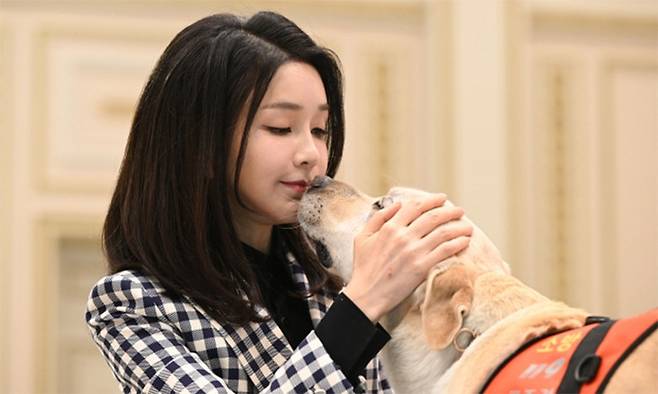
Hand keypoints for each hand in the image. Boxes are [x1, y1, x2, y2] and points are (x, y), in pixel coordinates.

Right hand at [343, 194, 472, 321]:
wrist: (367, 295)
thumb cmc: (363, 267)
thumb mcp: (362, 237)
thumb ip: (378, 218)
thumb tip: (396, 204)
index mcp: (389, 227)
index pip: (415, 207)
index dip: (431, 200)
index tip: (442, 198)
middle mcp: (403, 236)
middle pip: (433, 217)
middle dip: (450, 211)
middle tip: (459, 211)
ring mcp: (413, 252)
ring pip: (442, 233)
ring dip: (458, 227)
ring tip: (467, 227)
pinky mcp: (421, 267)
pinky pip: (444, 251)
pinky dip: (457, 244)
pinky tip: (465, 242)